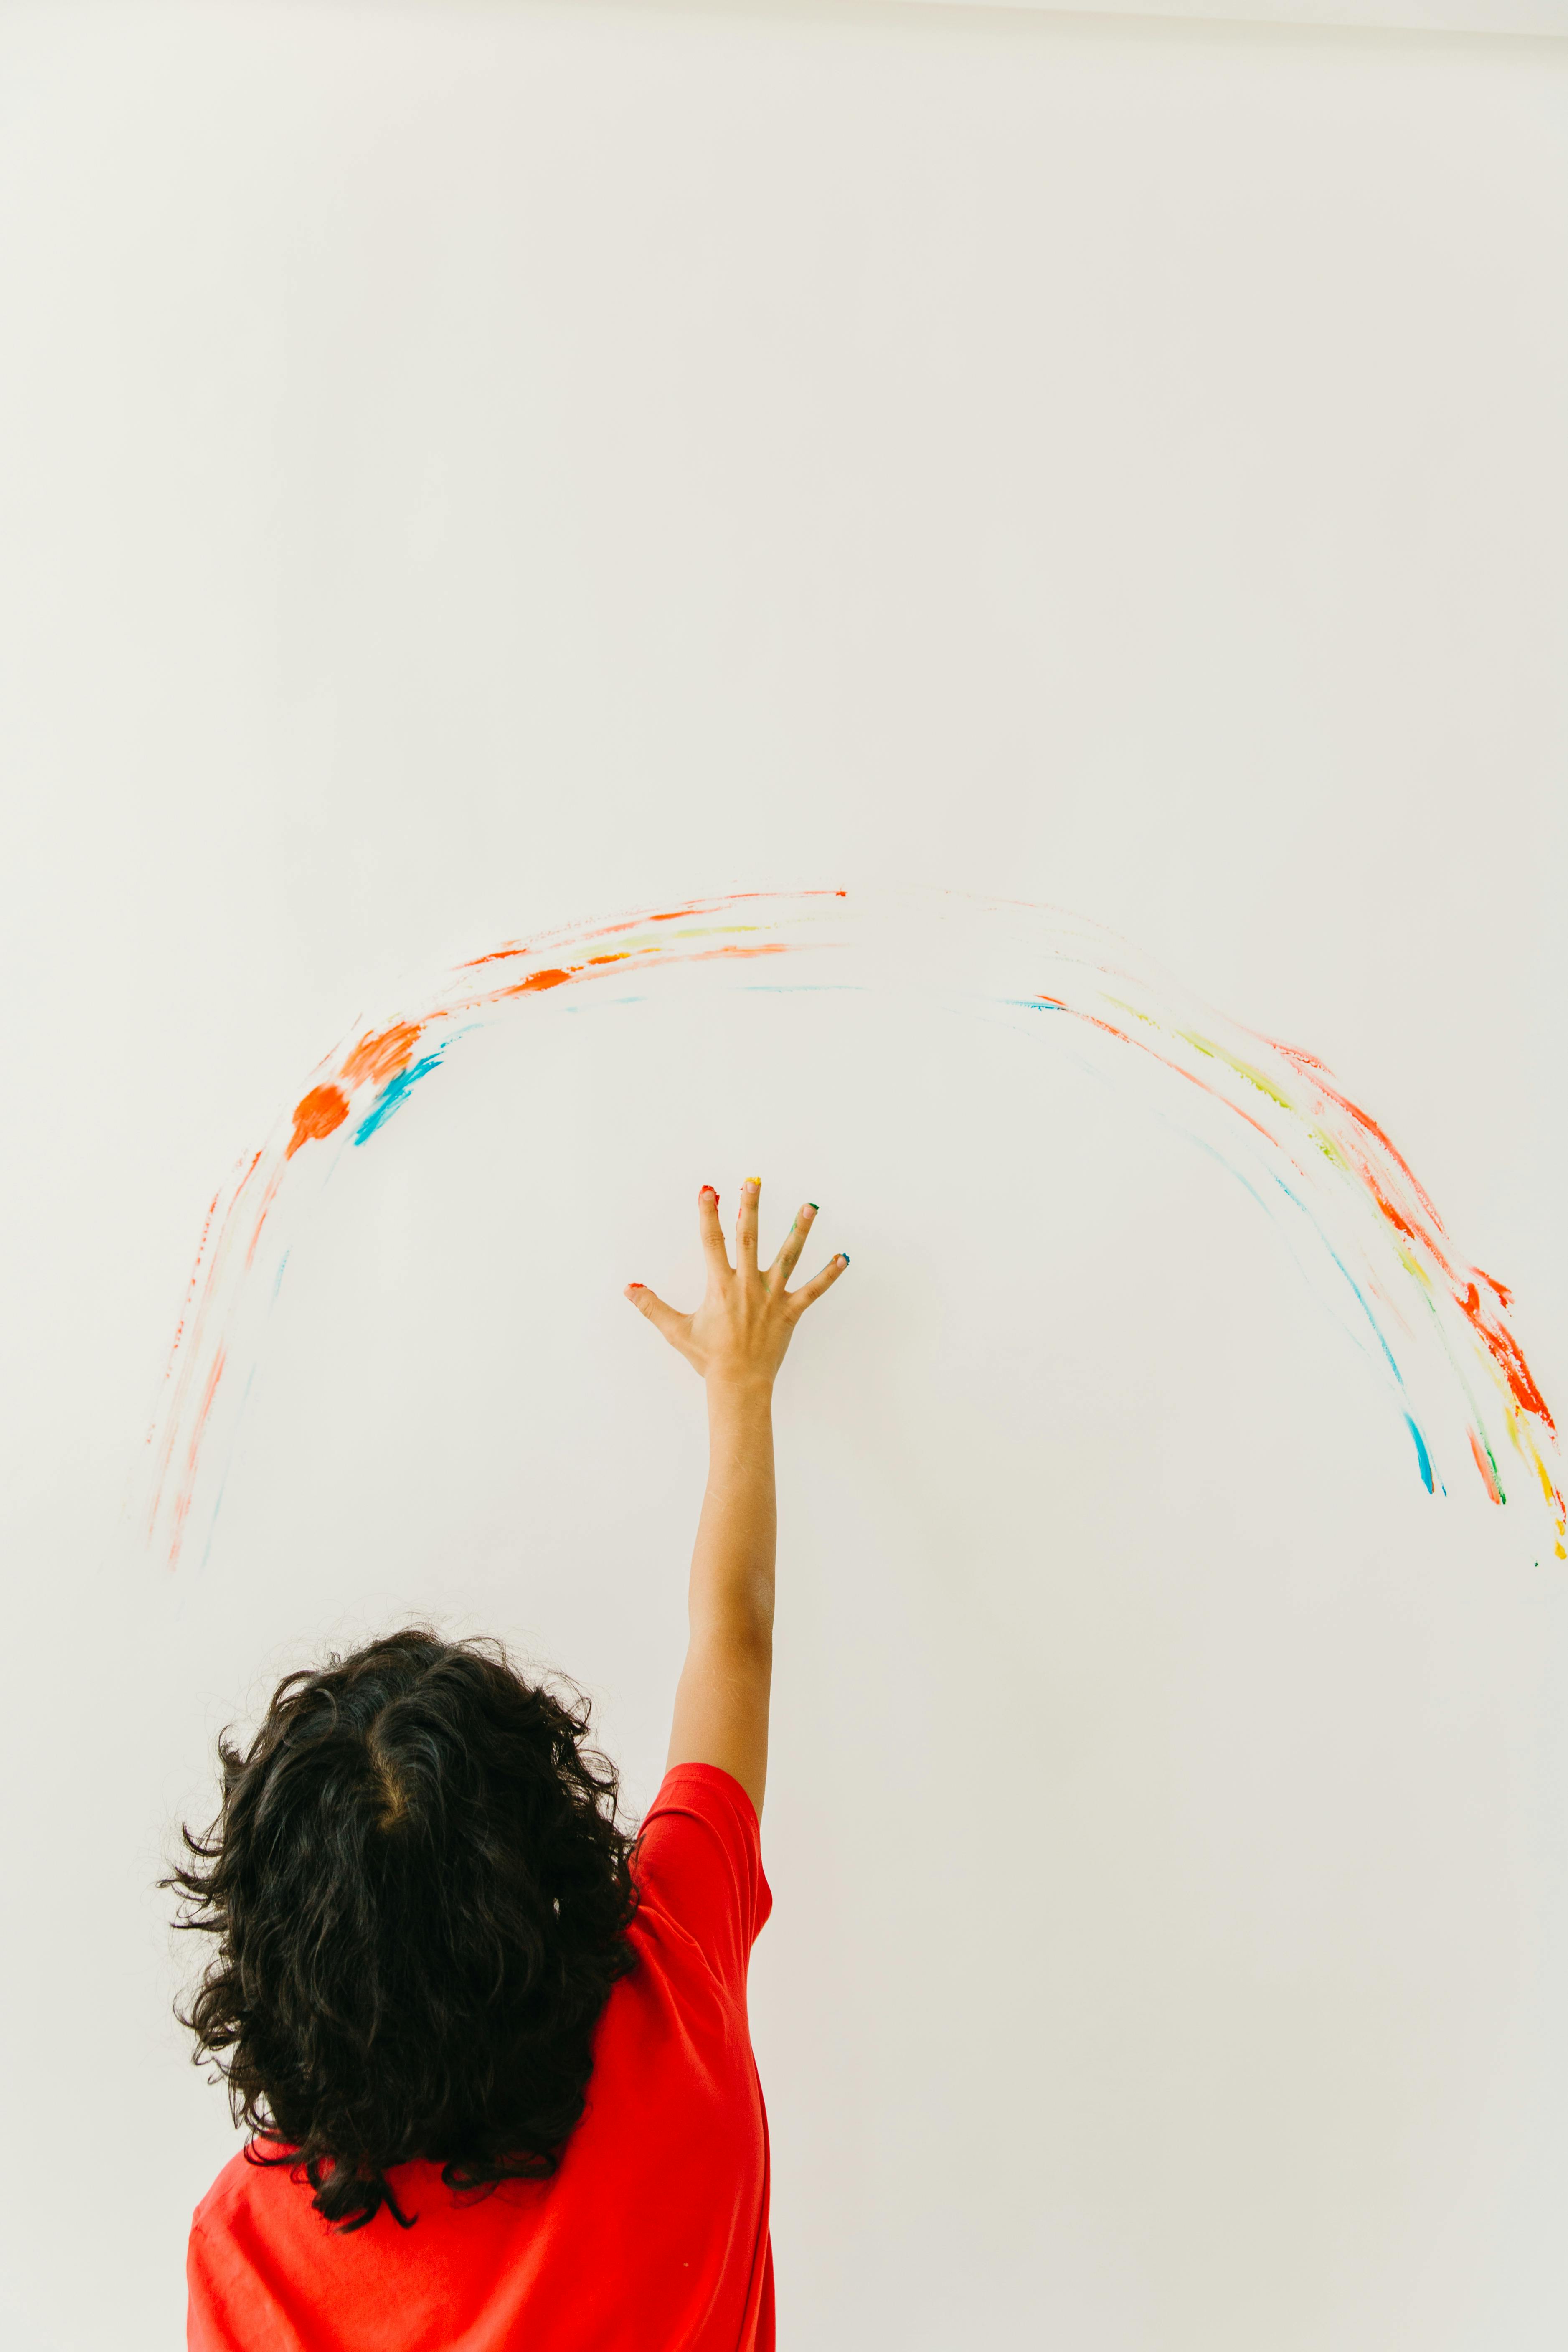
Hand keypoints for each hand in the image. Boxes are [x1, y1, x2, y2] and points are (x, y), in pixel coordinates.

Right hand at [625, 1180, 846, 1387]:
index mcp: (720, 1286)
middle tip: (753, 1181)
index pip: (712, 1242)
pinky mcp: (790, 1312)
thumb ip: (652, 1306)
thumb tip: (629, 1288)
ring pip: (788, 1257)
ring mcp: (771, 1297)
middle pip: (749, 1238)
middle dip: (750, 1207)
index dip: (709, 1214)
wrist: (738, 1383)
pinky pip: (813, 1290)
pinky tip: (844, 1258)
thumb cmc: (708, 1357)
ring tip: (810, 1206)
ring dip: (799, 1230)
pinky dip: (829, 1275)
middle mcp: (747, 1286)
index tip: (709, 1190)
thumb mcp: (676, 1330)